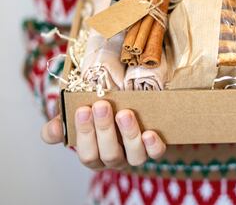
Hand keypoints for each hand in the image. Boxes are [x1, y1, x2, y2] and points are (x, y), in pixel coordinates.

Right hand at [41, 100, 165, 169]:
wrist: (135, 109)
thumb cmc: (102, 113)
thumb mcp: (80, 116)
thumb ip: (63, 123)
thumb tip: (51, 131)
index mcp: (95, 154)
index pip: (87, 153)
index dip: (84, 133)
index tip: (83, 109)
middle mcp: (115, 159)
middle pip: (109, 154)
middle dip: (104, 129)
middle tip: (102, 105)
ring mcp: (135, 155)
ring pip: (133, 156)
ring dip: (128, 134)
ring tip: (125, 113)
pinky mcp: (154, 149)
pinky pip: (156, 154)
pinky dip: (153, 145)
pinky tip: (149, 133)